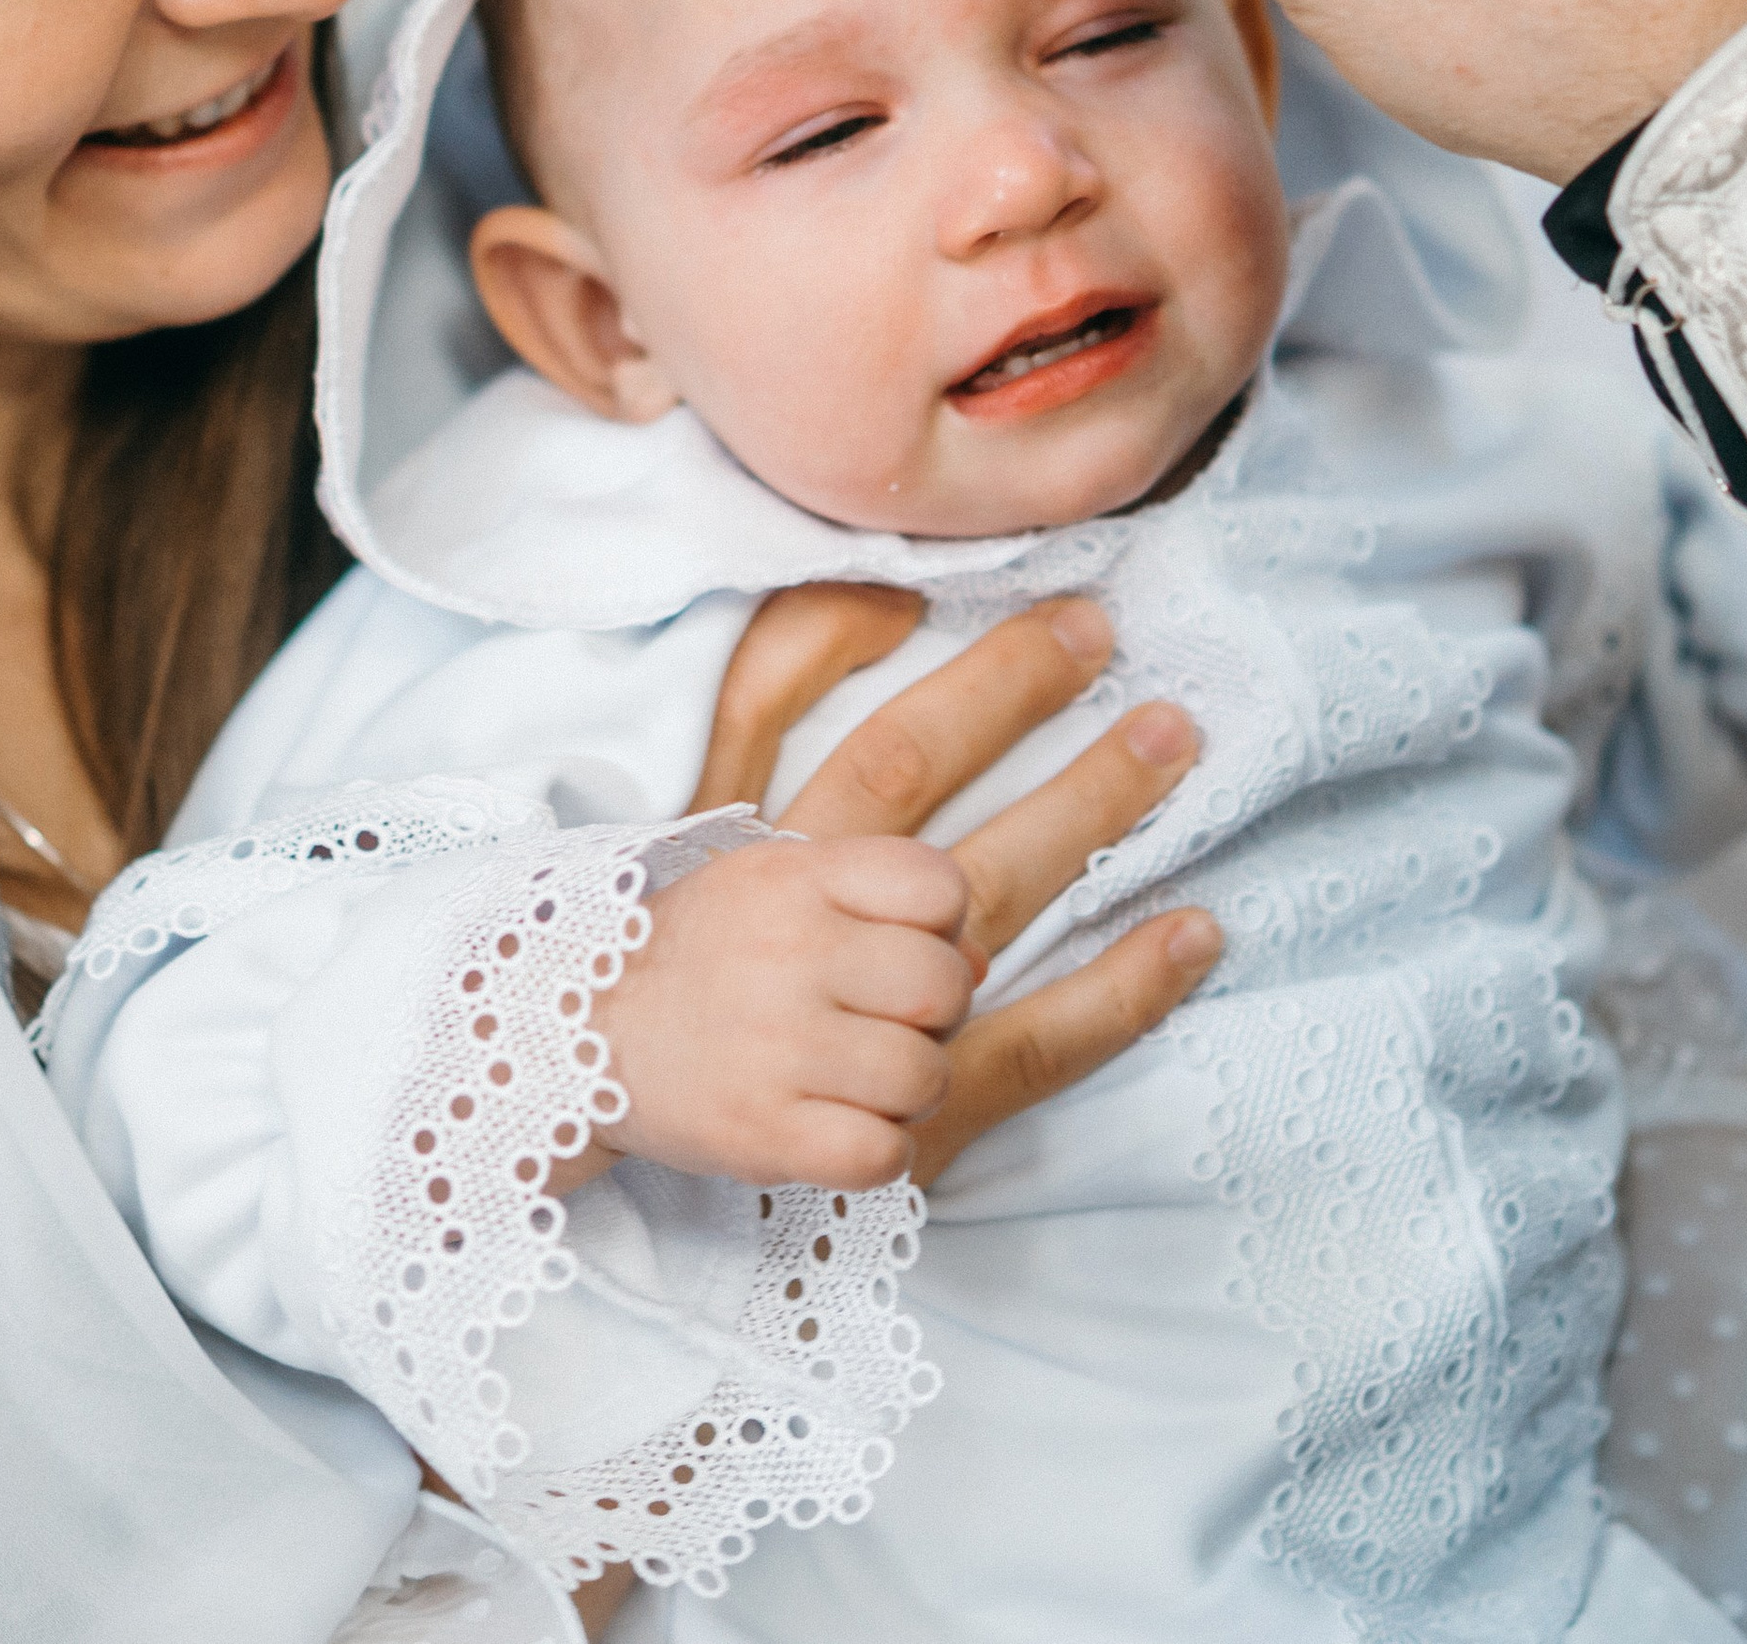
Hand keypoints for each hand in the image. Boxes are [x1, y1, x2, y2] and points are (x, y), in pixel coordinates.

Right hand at [576, 586, 1218, 1193]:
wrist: (567, 1053)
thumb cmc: (674, 916)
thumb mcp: (710, 782)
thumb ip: (778, 679)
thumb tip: (888, 597)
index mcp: (776, 859)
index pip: (912, 794)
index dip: (1002, 719)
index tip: (1086, 638)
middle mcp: (796, 951)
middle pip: (977, 875)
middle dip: (1092, 792)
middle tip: (1180, 727)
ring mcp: (801, 1056)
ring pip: (953, 1021)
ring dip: (977, 1009)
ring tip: (1019, 976)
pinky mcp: (802, 1149)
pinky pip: (932, 1121)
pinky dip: (1013, 1081)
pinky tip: (1125, 1007)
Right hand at [588, 831, 975, 1186]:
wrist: (574, 1032)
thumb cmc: (698, 958)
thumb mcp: (774, 890)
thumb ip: (876, 902)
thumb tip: (977, 961)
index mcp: (795, 880)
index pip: (938, 886)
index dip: (938, 924)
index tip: (894, 946)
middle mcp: (788, 953)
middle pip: (943, 986)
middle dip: (932, 1016)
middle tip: (880, 1025)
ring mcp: (774, 1046)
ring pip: (924, 1077)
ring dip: (907, 1091)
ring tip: (855, 1082)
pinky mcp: (761, 1134)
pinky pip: (883, 1155)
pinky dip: (877, 1153)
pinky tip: (838, 1130)